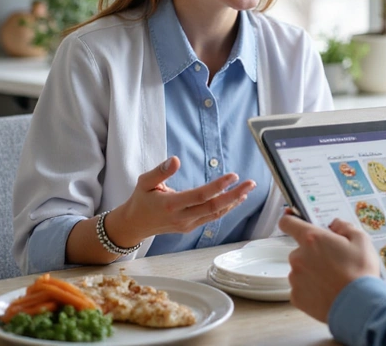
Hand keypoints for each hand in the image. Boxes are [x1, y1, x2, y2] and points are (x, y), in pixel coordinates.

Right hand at [105, 157, 255, 246]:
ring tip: (248, 189)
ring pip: (215, 214)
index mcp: (170, 205)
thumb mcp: (144, 182)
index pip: (199, 196)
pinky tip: (236, 198)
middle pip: (213, 207)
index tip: (234, 176)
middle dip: (234, 195)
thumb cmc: (140, 200)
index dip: (218, 186)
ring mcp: (187, 225)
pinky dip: (226, 208)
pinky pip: (211, 217)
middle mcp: (181, 217)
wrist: (135, 225)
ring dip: (234, 201)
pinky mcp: (190, 227)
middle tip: (250, 183)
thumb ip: (160, 171)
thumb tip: (176, 159)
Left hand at [279, 214, 379, 322]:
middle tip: (332, 261)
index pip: (288, 222)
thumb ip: (344, 226)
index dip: (290, 220)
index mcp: (312, 239)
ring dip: (312, 271)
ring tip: (332, 279)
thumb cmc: (359, 272)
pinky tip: (326, 291)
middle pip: (300, 250)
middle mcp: (298, 256)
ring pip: (300, 269)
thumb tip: (335, 225)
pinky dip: (310, 288)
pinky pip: (300, 288)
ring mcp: (295, 278)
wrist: (358, 306)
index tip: (293, 220)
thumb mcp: (361, 239)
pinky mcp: (296, 297)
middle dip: (313, 253)